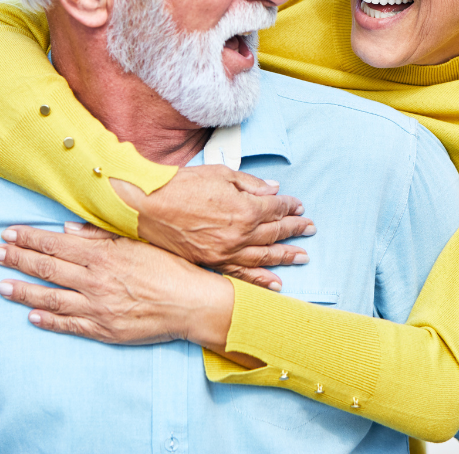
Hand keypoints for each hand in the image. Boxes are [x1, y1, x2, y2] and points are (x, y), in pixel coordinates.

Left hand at [0, 223, 261, 368]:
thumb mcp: (136, 242)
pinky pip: (69, 325)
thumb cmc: (168, 267)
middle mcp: (94, 280)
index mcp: (102, 255)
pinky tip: (31, 316)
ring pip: (51, 298)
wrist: (192, 302)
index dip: (30, 239)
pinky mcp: (104, 329)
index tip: (9, 233)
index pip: (56, 244)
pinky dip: (48, 320)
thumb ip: (100, 236)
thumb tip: (67, 230)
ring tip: (1, 287)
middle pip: (47, 269)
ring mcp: (97, 307)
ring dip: (23, 291)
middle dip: (18, 260)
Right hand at [111, 165, 314, 290]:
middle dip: (295, 230)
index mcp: (245, 209)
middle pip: (275, 233)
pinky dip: (260, 279)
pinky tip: (275, 283)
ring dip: (285, 257)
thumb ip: (250, 184)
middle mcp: (240, 234)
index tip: (298, 207)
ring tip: (302, 257)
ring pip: (264, 256)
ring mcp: (226, 251)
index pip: (276, 208)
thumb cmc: (182, 185)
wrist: (148, 206)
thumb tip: (273, 190)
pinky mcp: (213, 262)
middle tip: (310, 230)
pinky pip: (242, 274)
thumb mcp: (220, 174)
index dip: (290, 207)